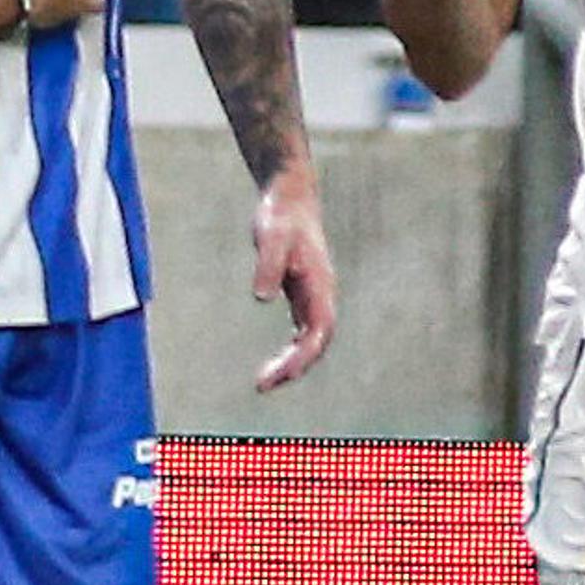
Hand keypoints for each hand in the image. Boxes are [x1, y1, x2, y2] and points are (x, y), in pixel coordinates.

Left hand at [248, 161, 335, 390]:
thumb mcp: (270, 239)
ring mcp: (314, 295)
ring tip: (265, 383)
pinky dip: (292, 350)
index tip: (281, 373)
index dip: (302, 355)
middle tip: (263, 385)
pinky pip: (303, 331)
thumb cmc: (280, 217)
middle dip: (294, 367)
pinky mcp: (302, 293)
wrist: (289, 198)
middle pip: (316, 342)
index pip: (318, 331)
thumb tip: (262, 299)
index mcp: (320, 286)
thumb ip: (267, 267)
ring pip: (311, 340)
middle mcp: (322, 295)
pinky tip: (277, 364)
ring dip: (293, 363)